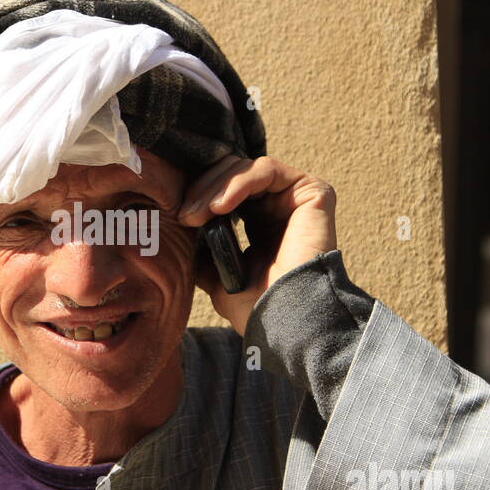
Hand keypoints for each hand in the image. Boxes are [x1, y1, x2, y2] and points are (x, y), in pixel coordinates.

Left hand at [178, 155, 336, 335]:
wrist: (285, 320)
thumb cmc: (257, 307)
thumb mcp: (218, 278)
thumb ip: (204, 252)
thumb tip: (182, 235)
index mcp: (259, 224)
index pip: (224, 190)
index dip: (199, 196)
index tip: (178, 216)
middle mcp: (278, 207)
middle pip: (231, 174)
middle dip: (202, 190)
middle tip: (184, 215)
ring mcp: (295, 198)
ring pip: (244, 168)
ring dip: (214, 187)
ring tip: (197, 214)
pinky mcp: (312, 192)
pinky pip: (266, 170)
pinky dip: (238, 183)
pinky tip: (220, 206)